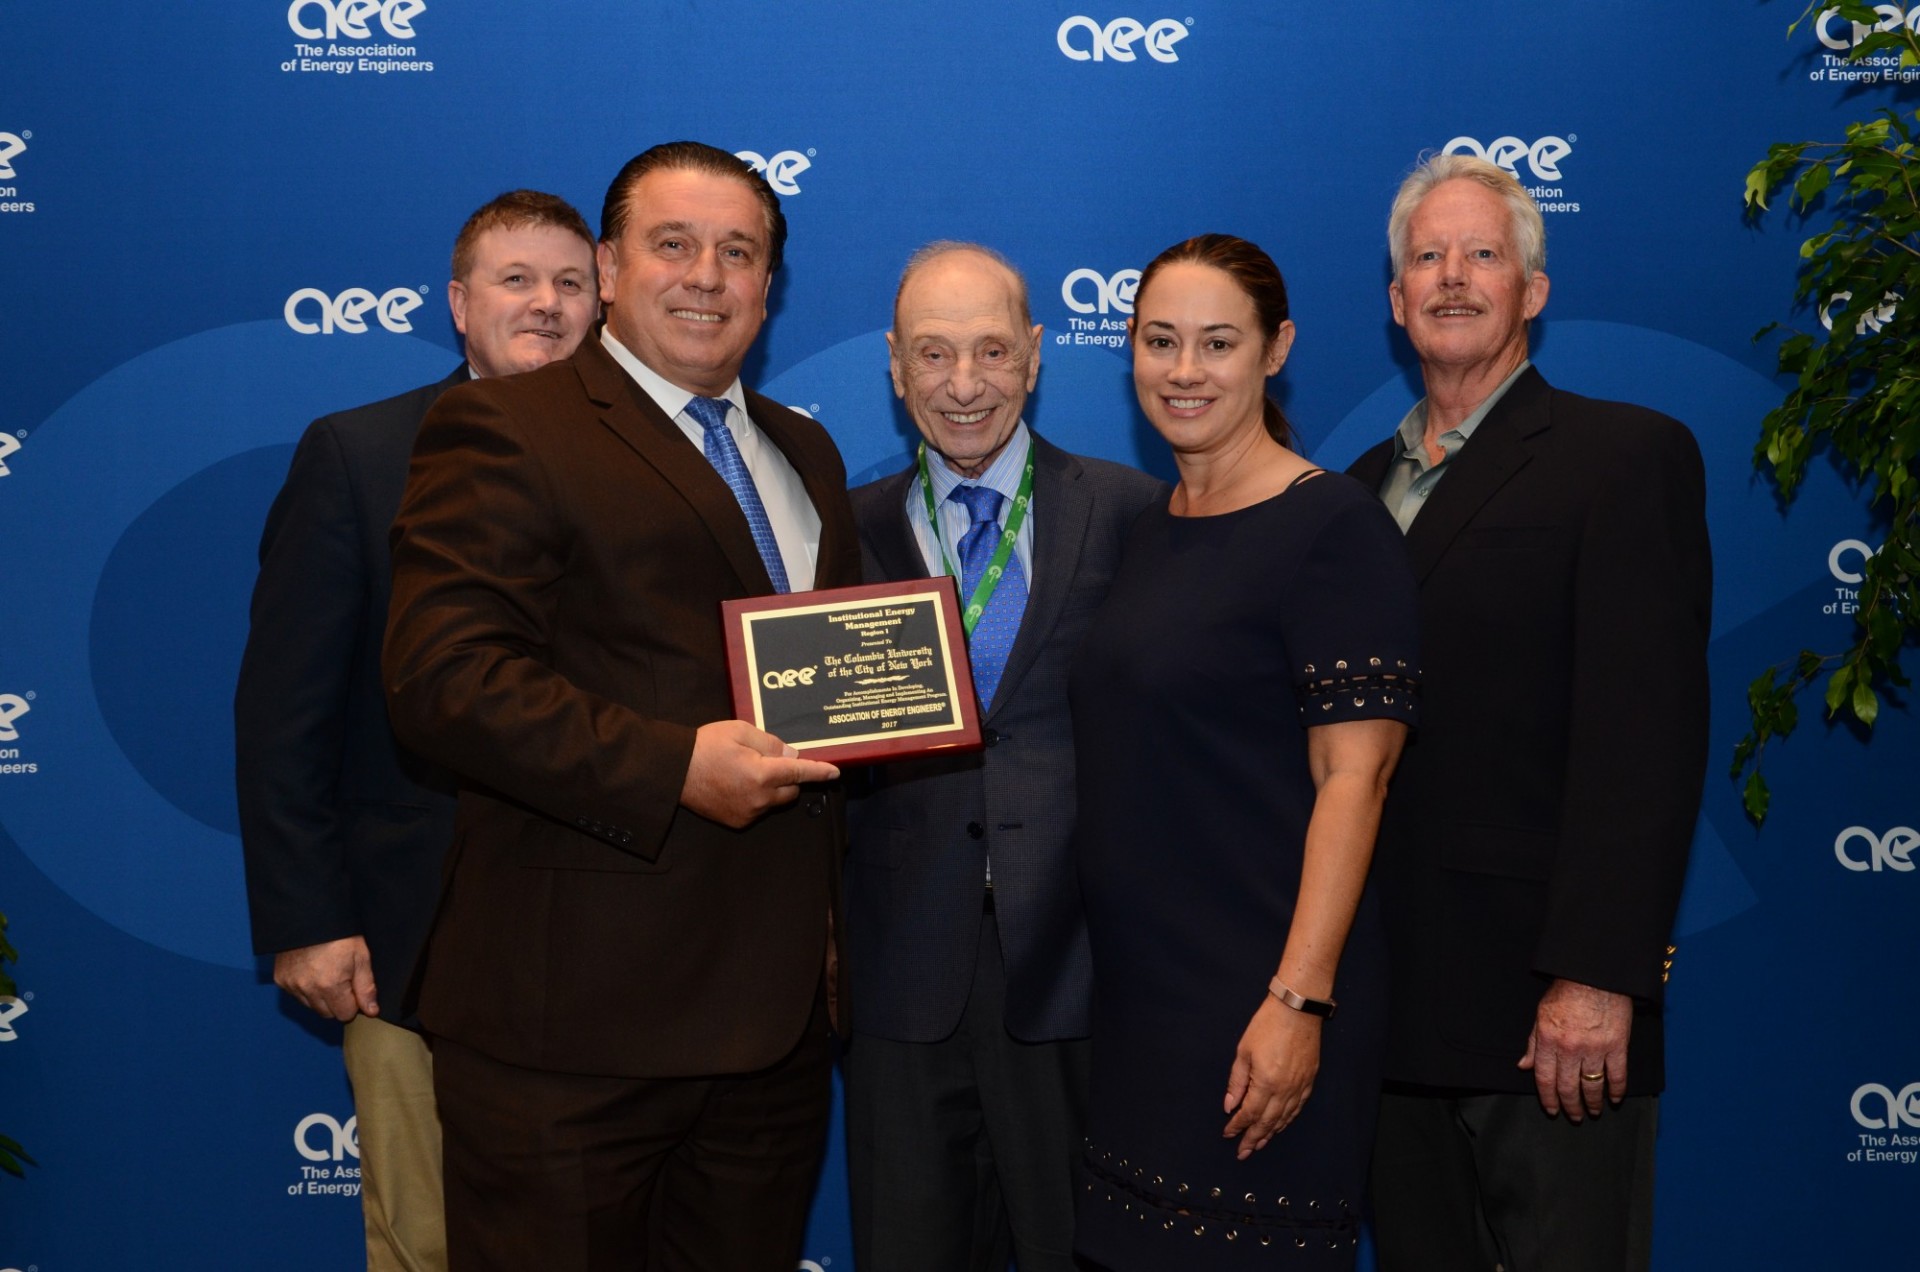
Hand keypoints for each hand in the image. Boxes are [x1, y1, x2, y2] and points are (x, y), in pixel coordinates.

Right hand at [273, 936, 376, 1021]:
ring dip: (321, 997)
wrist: (310, 914)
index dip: (353, 1004)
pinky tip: (312, 971)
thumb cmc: (340, 934)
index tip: (355, 989)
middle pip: (327, 1013)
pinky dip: (305, 989)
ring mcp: (291, 985)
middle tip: (342, 980)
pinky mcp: (280, 979)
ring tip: (327, 973)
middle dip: (338, 1002)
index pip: (344, 1015)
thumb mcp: (361, 957)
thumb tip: (371, 1011)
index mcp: (330, 985)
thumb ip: (366, 987)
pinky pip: (296, 995)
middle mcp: (307, 989)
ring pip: (311, 1006)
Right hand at [679, 719, 838, 828]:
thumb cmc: (706, 745)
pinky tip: (736, 785)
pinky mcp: (736, 821)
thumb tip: (792, 756)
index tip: (835, 773)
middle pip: (790, 791)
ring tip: (745, 771)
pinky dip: (756, 799)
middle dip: (788, 778)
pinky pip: (758, 810)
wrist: (673, 770)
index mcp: (761, 774)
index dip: (819, 772)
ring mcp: (747, 813)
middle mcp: (759, 799)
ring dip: (771, 789)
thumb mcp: (741, 732)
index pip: (799, 773)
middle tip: (767, 761)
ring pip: (774, 802)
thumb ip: (771, 744)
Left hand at [1222, 995, 1321, 1158]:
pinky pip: (1297, 1108)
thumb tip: (1230, 1106)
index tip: (1228, 1135)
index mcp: (1266, 1083)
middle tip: (1243, 1153)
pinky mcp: (1309, 1081)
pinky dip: (1287, 1120)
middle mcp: (1285, 1090)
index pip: (1249, 1113)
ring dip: (1270, 1133)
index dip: (1237, 1126)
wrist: (1298, 1009)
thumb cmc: (1267, 1025)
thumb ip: (1237, 1082)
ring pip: (1284, 1118)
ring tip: (1259, 1144)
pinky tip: (1280, 1125)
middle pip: (1267, 1122)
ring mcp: (1300, 1087)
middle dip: (1253, 1138)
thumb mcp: (1244, 1051)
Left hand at [1518, 978, 1631, 1119]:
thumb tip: (1524, 1066)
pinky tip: (1614, 1099)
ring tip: (1593, 1112)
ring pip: (1592, 1086)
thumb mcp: (1541, 1015)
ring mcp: (1595, 1049)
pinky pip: (1617, 1075)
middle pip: (1568, 1087)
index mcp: (1548, 1040)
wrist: (1595, 975)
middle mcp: (1570, 1048)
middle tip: (1573, 1116)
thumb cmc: (1565, 992)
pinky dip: (1617, 1090)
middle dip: (1570, 1106)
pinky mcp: (1618, 1046)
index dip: (1548, 1099)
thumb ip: (1533, 1043)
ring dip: (1592, 1103)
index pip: (1544, 1079)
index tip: (1552, 1110)